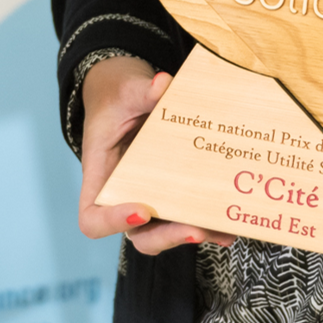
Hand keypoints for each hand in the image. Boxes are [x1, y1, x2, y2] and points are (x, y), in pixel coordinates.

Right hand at [75, 57, 234, 254]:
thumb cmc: (118, 97)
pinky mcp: (173, 193)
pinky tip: (230, 224)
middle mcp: (124, 196)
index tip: (141, 211)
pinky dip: (208, 224)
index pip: (92, 218)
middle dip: (167, 237)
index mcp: (101, 177)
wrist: (130, 96)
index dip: (113, 223)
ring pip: (167, 232)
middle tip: (195, 228)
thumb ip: (141, 91)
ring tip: (224, 231)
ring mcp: (150, 199)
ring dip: (195, 235)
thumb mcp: (125, 91)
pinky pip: (187, 218)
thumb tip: (162, 84)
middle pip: (138, 236)